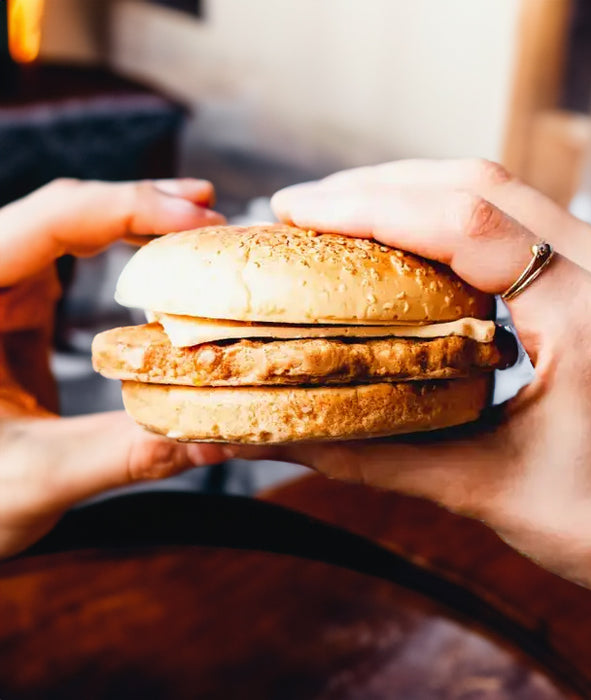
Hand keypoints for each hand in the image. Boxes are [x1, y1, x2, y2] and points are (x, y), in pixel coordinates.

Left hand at [0, 178, 235, 557]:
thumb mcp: (34, 479)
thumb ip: (124, 454)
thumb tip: (216, 442)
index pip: (47, 221)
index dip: (129, 207)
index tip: (198, 219)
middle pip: (65, 211)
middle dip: (144, 205)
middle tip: (214, 217)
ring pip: (72, 227)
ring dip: (139, 222)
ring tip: (201, 227)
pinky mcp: (19, 306)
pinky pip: (76, 258)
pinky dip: (128, 252)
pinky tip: (166, 262)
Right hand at [263, 159, 590, 648]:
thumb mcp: (481, 492)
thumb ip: (376, 460)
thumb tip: (290, 440)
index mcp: (586, 317)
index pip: (463, 224)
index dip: (370, 206)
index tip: (302, 211)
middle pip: (480, 185)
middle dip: (382, 186)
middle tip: (309, 208)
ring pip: (503, 193)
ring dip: (417, 192)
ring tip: (346, 214)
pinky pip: (523, 223)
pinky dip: (455, 218)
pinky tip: (412, 240)